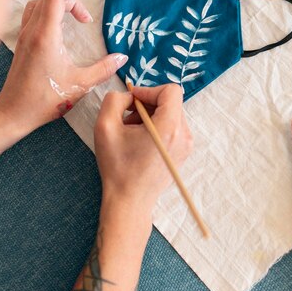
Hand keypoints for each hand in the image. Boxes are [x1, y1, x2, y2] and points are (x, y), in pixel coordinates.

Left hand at [0, 0, 127, 138]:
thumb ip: (104, 69)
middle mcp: (32, 31)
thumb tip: (122, 57)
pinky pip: (34, 15)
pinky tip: (60, 28)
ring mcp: (24, 36)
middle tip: (88, 16)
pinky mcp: (22, 44)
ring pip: (40, 4)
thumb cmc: (44, 100)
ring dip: (58, 3)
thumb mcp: (80, 85)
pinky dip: (49, 12)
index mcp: (46, 35)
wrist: (14, 112)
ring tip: (76, 18)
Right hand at [95, 84, 192, 224]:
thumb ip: (114, 100)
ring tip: (131, 133)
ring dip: (149, 117)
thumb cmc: (117, 167)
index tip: (132, 102)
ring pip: (170, 114)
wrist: (129, 200)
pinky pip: (172, 127)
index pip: (170, 91)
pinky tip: (140, 142)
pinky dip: (156, 128)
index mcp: (168, 127)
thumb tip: (129, 96)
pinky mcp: (183, 152)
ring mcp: (186, 145)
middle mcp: (184, 135)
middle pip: (170, 102)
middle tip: (127, 120)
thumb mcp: (105, 126)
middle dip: (146, 105)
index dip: (149, 90)